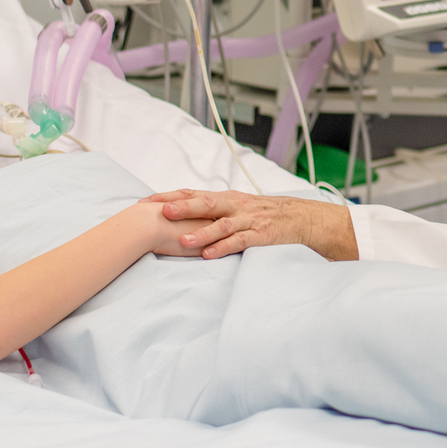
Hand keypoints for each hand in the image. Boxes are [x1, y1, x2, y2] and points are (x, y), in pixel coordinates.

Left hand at [148, 189, 359, 260]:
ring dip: (201, 232)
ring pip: (221, 224)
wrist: (302, 218)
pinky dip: (223, 247)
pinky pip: (240, 241)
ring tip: (182, 240)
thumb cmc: (264, 215)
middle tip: (160, 212)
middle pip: (205, 203)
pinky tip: (209, 254)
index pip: (192, 193)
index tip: (144, 203)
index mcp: (226, 198)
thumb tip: (177, 215)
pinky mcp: (261, 235)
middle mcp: (235, 205)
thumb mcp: (237, 207)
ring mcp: (249, 220)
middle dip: (182, 207)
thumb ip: (212, 210)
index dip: (168, 197)